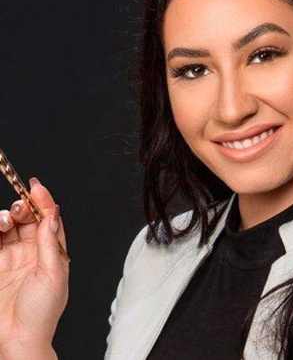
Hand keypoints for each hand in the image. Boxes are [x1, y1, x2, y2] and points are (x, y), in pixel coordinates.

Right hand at [0, 177, 67, 357]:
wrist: (18, 339)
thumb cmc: (42, 311)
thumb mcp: (53, 272)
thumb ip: (50, 241)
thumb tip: (53, 213)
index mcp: (53, 251)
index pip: (49, 220)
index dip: (43, 201)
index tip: (35, 186)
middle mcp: (33, 251)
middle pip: (28, 220)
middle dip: (23, 207)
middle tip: (19, 205)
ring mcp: (13, 257)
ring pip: (10, 227)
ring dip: (7, 217)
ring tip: (6, 220)